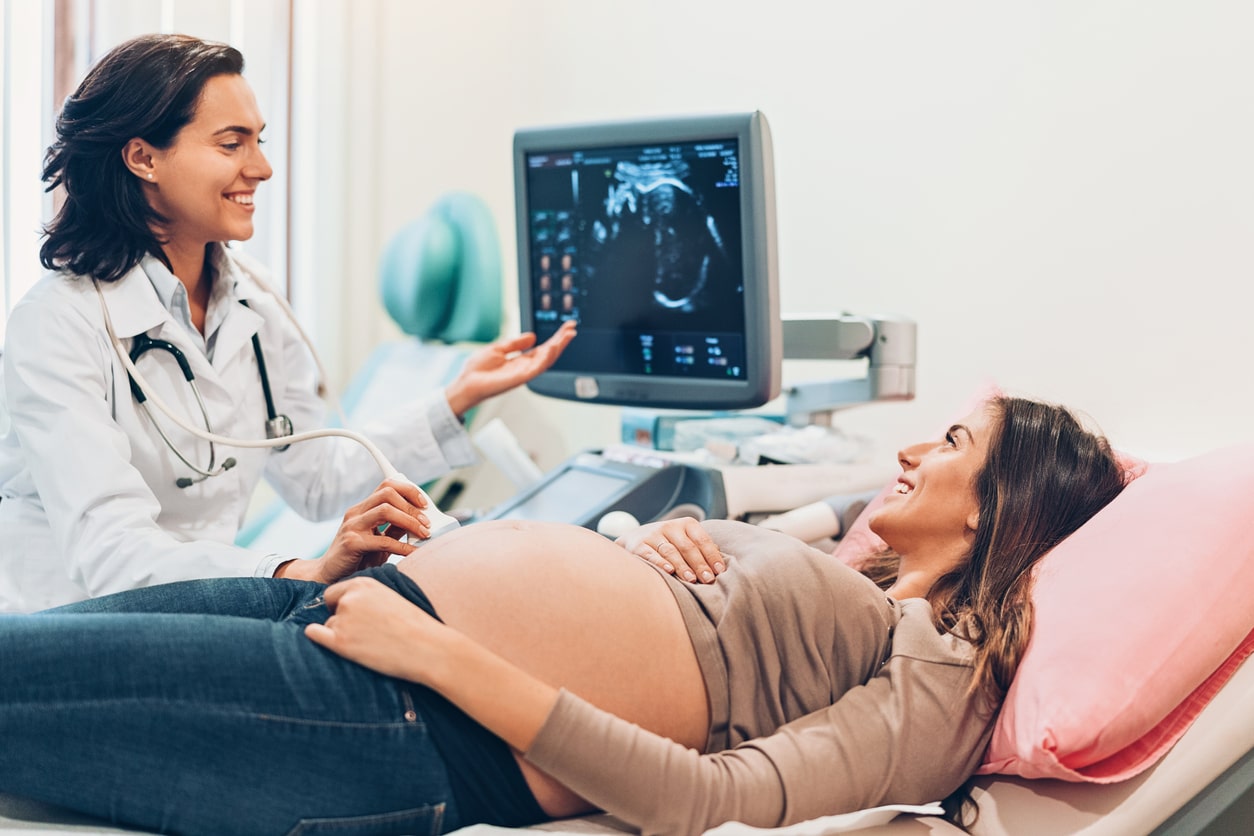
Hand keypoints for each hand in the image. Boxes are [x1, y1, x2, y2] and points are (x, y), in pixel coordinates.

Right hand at [275, 479, 429, 583]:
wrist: (329, 576)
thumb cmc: (357, 558)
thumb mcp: (379, 540)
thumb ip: (395, 528)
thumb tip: (421, 521)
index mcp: (362, 508)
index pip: (387, 486)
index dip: (408, 490)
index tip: (425, 503)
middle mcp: (355, 513)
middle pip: (387, 493)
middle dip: (412, 506)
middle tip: (427, 522)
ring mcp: (352, 526)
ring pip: (385, 510)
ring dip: (410, 521)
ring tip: (423, 533)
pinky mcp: (351, 543)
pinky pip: (383, 540)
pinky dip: (403, 546)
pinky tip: (413, 552)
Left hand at [304, 576, 449, 683]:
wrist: (428, 647)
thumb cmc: (415, 626)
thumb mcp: (391, 598)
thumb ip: (368, 597)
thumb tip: (349, 605)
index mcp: (363, 584)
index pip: (335, 592)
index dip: (342, 605)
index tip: (355, 616)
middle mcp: (349, 598)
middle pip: (331, 608)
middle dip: (340, 618)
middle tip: (363, 631)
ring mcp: (343, 620)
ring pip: (329, 626)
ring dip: (342, 635)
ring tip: (368, 643)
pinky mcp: (340, 642)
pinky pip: (315, 635)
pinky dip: (318, 638)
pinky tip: (331, 643)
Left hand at [444, 320, 576, 416]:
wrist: (466, 383)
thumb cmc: (477, 369)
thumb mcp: (498, 348)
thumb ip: (515, 343)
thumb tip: (532, 336)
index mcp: (520, 360)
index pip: (543, 348)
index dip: (555, 337)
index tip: (566, 326)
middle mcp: (525, 367)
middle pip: (548, 353)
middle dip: (561, 341)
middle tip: (572, 328)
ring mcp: (523, 373)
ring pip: (546, 360)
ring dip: (558, 348)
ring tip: (567, 335)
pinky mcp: (519, 379)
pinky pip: (536, 368)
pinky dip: (545, 358)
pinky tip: (552, 348)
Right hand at [616, 517, 725, 583]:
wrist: (634, 538)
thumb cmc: (668, 543)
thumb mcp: (685, 539)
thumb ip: (701, 549)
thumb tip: (719, 564)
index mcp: (686, 524)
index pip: (702, 540)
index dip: (712, 555)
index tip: (719, 571)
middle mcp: (670, 527)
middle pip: (688, 547)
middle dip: (699, 564)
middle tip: (708, 580)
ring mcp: (653, 535)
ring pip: (671, 551)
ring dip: (682, 566)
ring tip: (691, 579)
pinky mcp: (638, 545)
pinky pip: (651, 555)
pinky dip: (660, 563)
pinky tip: (669, 571)